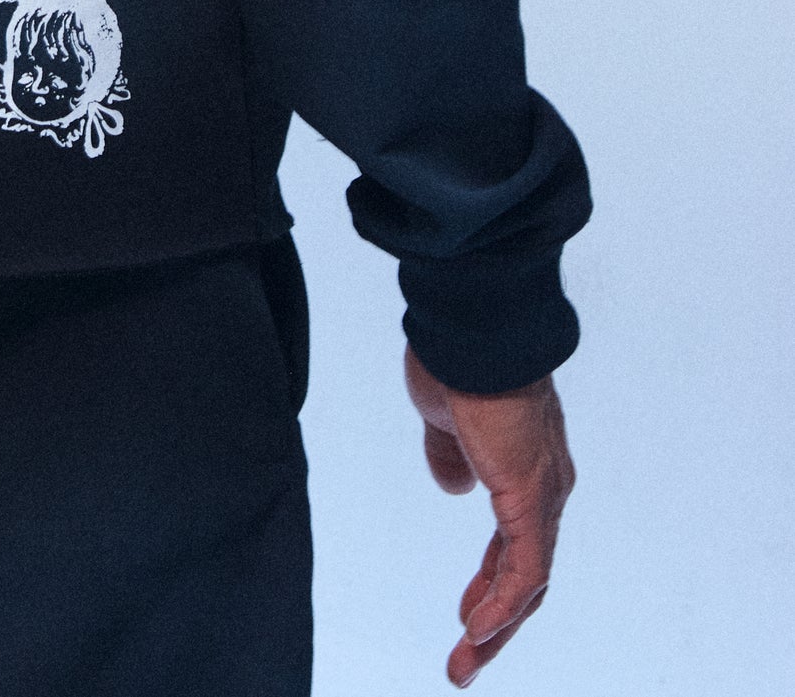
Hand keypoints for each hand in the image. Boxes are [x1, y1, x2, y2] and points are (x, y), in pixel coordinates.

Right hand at [404, 346, 574, 685]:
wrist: (472, 328)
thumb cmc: (456, 359)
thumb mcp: (444, 418)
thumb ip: (450, 454)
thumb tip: (455, 485)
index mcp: (525, 467)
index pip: (514, 544)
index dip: (491, 584)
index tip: (466, 616)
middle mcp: (545, 486)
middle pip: (527, 572)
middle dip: (495, 620)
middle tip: (466, 656)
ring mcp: (542, 493)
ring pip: (528, 579)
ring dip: (496, 625)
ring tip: (465, 660)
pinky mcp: (531, 496)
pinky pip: (524, 567)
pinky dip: (503, 603)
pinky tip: (478, 629)